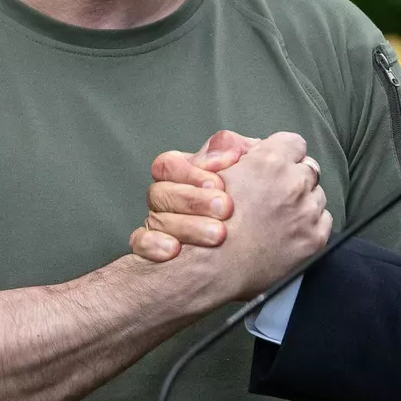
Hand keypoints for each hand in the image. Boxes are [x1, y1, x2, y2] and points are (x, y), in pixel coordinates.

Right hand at [133, 130, 259, 257]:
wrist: (261, 240)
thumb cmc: (253, 199)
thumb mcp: (251, 167)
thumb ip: (235, 149)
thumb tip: (223, 153)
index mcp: (183, 174)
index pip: (169, 164)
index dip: (189, 172)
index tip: (220, 183)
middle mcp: (167, 198)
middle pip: (161, 192)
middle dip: (193, 200)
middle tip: (226, 208)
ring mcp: (158, 224)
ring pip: (154, 219)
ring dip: (186, 226)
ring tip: (218, 235)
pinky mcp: (152, 250)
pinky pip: (139, 244)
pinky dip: (153, 245)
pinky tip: (174, 250)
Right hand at [133, 131, 331, 299]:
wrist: (211, 266)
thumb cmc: (204, 220)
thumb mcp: (212, 172)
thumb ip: (237, 151)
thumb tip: (255, 146)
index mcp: (270, 161)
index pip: (294, 143)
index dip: (284, 153)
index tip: (277, 165)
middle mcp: (293, 183)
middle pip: (309, 168)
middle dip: (294, 177)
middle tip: (276, 194)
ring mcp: (307, 211)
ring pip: (317, 195)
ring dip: (303, 201)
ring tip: (279, 216)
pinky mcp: (315, 237)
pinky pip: (324, 220)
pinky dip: (310, 224)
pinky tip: (288, 231)